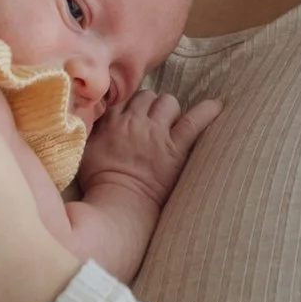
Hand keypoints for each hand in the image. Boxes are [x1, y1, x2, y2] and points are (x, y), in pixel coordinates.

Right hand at [66, 89, 222, 285]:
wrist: (119, 205)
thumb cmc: (99, 183)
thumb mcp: (84, 150)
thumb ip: (88, 129)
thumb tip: (86, 115)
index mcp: (112, 122)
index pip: (126, 99)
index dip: (131, 106)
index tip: (132, 115)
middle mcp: (135, 122)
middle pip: (148, 97)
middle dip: (150, 105)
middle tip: (151, 120)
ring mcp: (157, 134)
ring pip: (168, 102)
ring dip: (169, 109)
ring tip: (170, 121)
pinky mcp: (176, 148)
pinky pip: (194, 122)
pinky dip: (207, 112)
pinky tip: (216, 106)